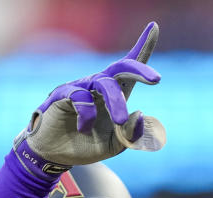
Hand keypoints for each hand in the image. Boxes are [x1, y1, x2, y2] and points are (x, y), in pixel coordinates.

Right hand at [12, 22, 165, 178]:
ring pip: (104, 83)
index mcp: (115, 95)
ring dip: (116, 102)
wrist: (56, 155)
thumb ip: (131, 135)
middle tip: (156, 79)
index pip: (130, 69)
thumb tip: (139, 113)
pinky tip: (83, 128)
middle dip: (140, 69)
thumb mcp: (115, 146)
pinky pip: (81, 98)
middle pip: (121, 67)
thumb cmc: (86, 144)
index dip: (142, 47)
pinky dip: (87, 115)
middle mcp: (99, 86)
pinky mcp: (63, 94)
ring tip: (120, 121)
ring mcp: (82, 87)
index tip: (154, 27)